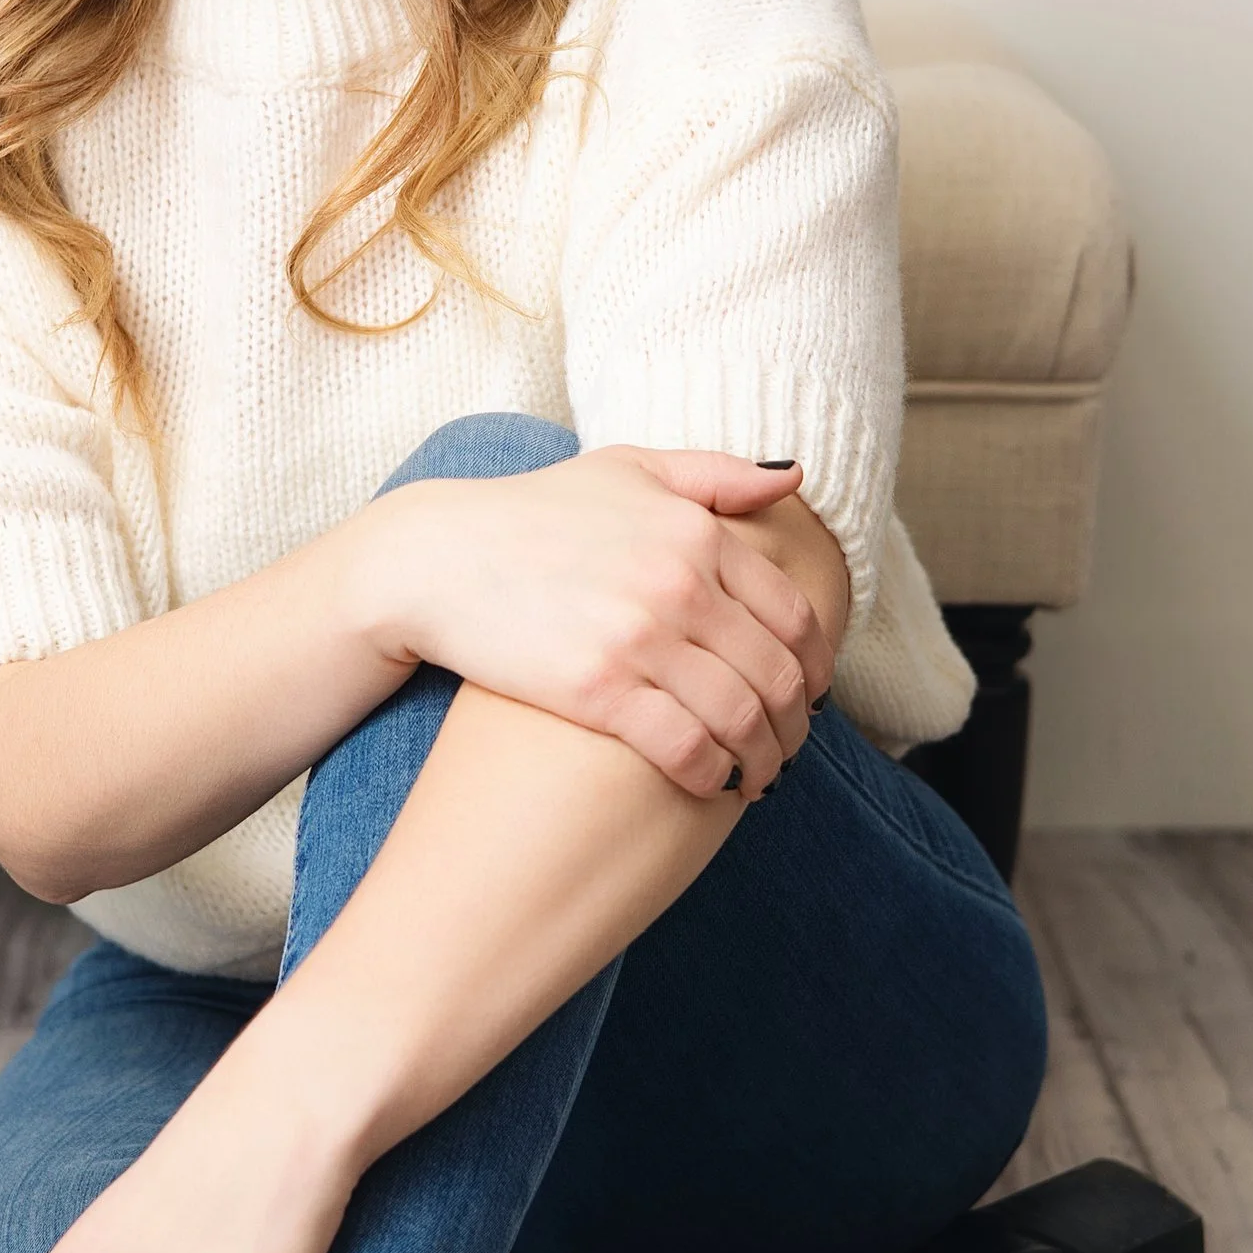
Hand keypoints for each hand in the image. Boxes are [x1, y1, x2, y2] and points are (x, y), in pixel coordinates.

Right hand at [360, 444, 835, 799]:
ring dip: (762, 761)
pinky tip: (708, 784)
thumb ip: (716, 473)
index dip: (816, 667)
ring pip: (741, 718)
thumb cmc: (532, 513)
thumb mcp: (627, 467)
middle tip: (788, 750)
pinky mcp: (598, 690)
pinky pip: (686, 747)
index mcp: (697, 533)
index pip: (794, 615)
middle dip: (794, 726)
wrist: (437, 559)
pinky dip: (711, 774)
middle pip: (776, 675)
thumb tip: (793, 477)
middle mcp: (679, 584)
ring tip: (756, 778)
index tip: (811, 698)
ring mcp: (639, 638)